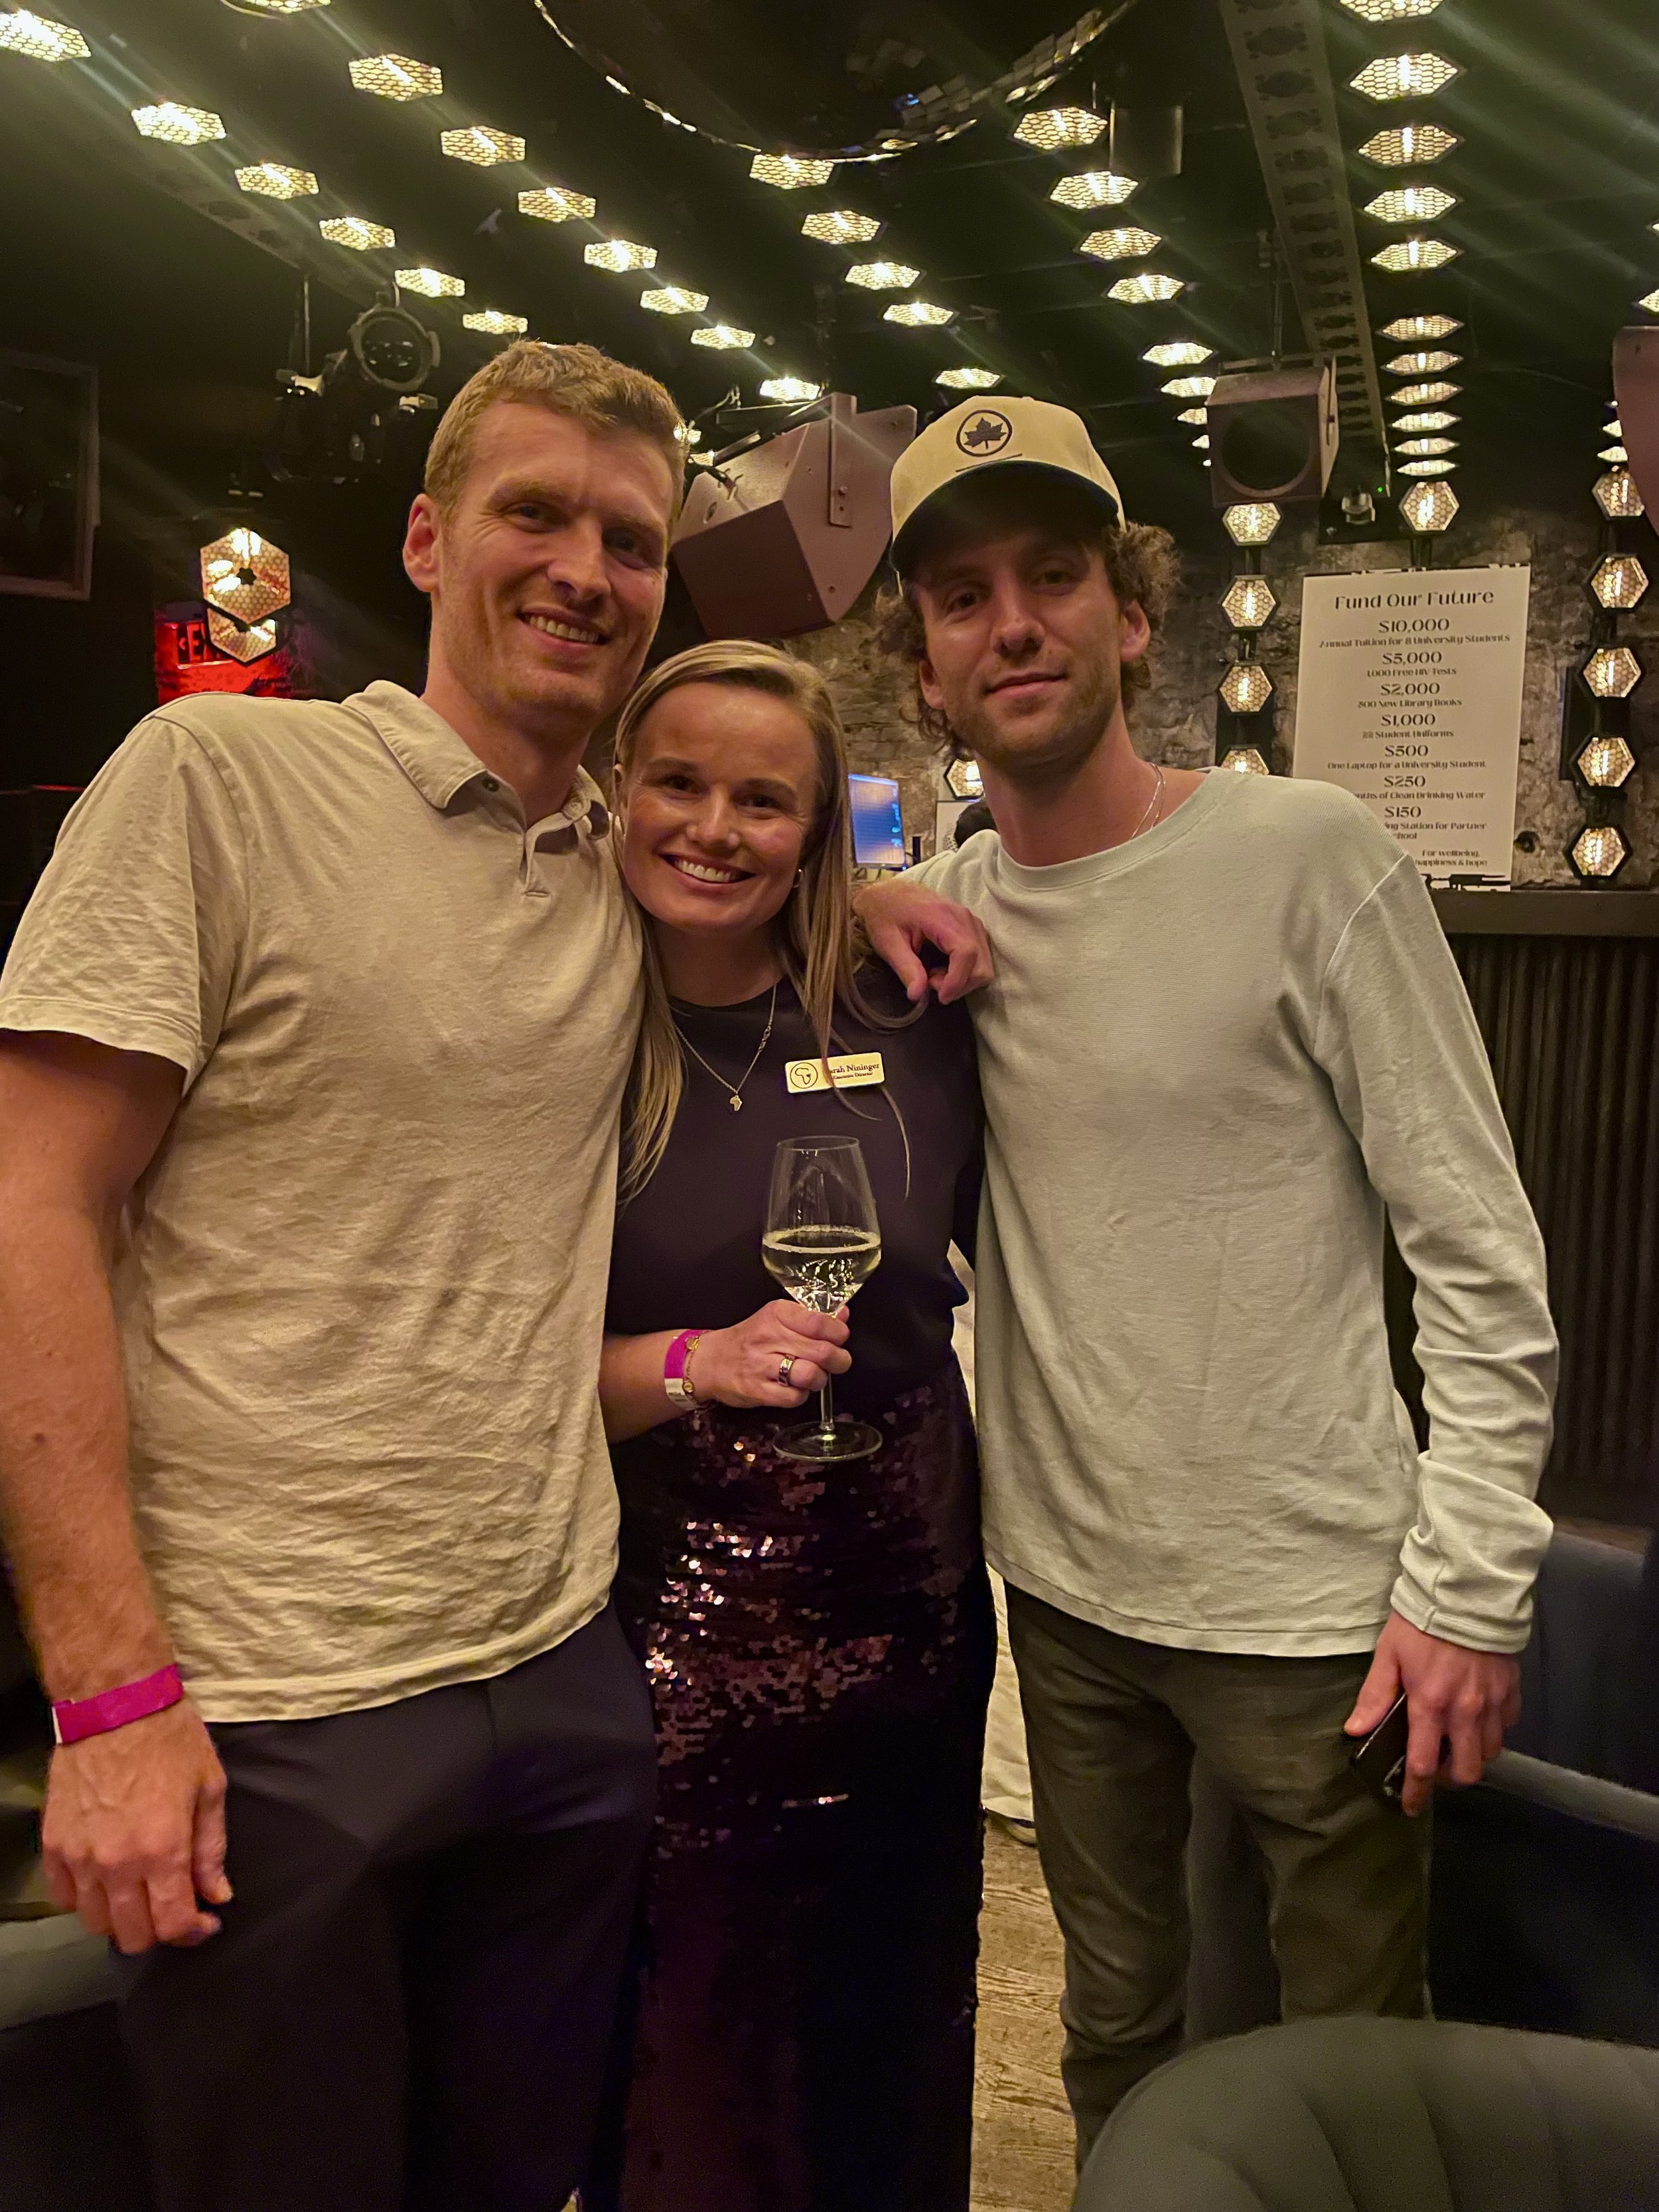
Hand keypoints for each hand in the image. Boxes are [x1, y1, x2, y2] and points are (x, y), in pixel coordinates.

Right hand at [41, 1698, 231, 1952]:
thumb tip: (217, 1894)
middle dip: (160, 1930)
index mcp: (162, 1849)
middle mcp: (116, 1863)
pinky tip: (105, 1879)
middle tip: (174, 1906)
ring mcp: (80, 1857)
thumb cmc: (169, 1738)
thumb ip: (212, 1849)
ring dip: (121, 1917)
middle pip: (132, 1936)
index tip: (205, 1921)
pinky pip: (63, 1897)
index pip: (173, 1924)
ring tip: (140, 1892)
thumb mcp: (209, 1788)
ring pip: (96, 1922)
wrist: (115, 1703)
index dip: (193, 1932)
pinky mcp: (54, 1845)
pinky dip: (86, 1899)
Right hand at [689, 1301, 851, 1409]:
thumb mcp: (777, 1318)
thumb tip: (843, 1315)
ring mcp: (761, 1365)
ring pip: (811, 1375)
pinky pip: (795, 1398)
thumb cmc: (749, 1339)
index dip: (839, 1332)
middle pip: (822, 1351)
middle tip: (837, 1361)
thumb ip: (812, 1316)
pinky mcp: (758, 1391)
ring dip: (820, 1379)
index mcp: (776, 1314)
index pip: (819, 1321)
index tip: (840, 1337)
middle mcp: (768, 1337)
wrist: (710, 1361)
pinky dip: (801, 1395)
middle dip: (838, 1359)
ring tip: (814, 1375)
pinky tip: (794, 1388)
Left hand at [855, 879, 993, 1005]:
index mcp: (941, 917)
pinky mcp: (972, 926)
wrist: (888, 894)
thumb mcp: (887, 943)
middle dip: (960, 984)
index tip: (940, 997)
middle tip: (931, 983)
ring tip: (935, 975)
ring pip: (985, 963)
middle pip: (981, 963)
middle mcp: (963, 917)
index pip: (965, 952)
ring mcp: (971, 921)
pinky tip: (944, 968)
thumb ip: (905, 969)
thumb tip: (917, 995)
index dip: (957, 980)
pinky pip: (981, 956)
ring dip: (964, 979)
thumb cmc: (885, 915)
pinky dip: (967, 970)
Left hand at [1345, 1611, 1520, 1816]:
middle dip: (1448, 1779)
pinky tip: (1477, 1719)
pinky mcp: (1511, 1692)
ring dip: (1470, 1756)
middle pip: (1465, 1771)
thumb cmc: (1423, 1620)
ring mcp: (1492, 1704)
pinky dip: (1492, 1731)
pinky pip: (1506, 1728)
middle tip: (1433, 1767)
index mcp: (1431, 1705)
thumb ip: (1375, 1696)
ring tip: (1454, 1743)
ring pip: (1489, 1754)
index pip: (1423, 1764)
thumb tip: (1356, 1730)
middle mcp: (1465, 1713)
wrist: (1468, 1592)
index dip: (1416, 1791)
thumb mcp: (1389, 1654)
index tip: (1410, 1805)